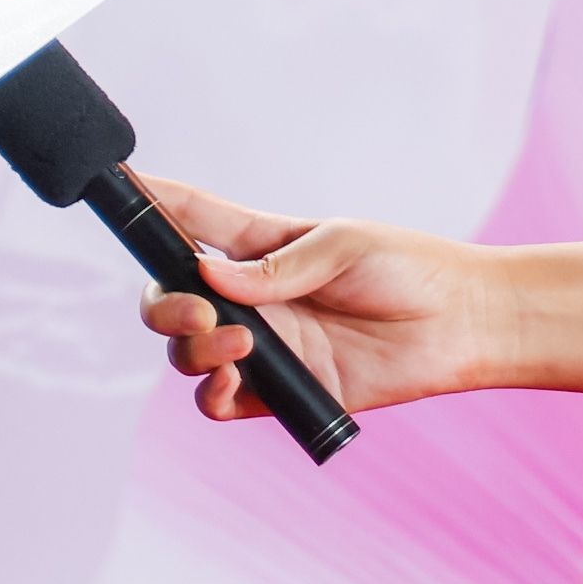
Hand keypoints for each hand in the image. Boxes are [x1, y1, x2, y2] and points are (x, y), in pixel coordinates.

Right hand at [129, 177, 500, 420]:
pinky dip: (211, 394)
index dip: (153, 202)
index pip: (192, 220)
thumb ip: (275, 266)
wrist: (462, 324)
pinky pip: (219, 400)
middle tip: (198, 310)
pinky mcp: (283, 391)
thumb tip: (210, 277)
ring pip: (188, 350)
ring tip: (241, 344)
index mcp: (261, 248)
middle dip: (165, 306)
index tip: (120, 182)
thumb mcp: (343, 246)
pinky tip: (230, 382)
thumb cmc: (410, 269)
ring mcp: (265, 346)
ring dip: (195, 348)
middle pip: (171, 300)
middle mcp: (253, 297)